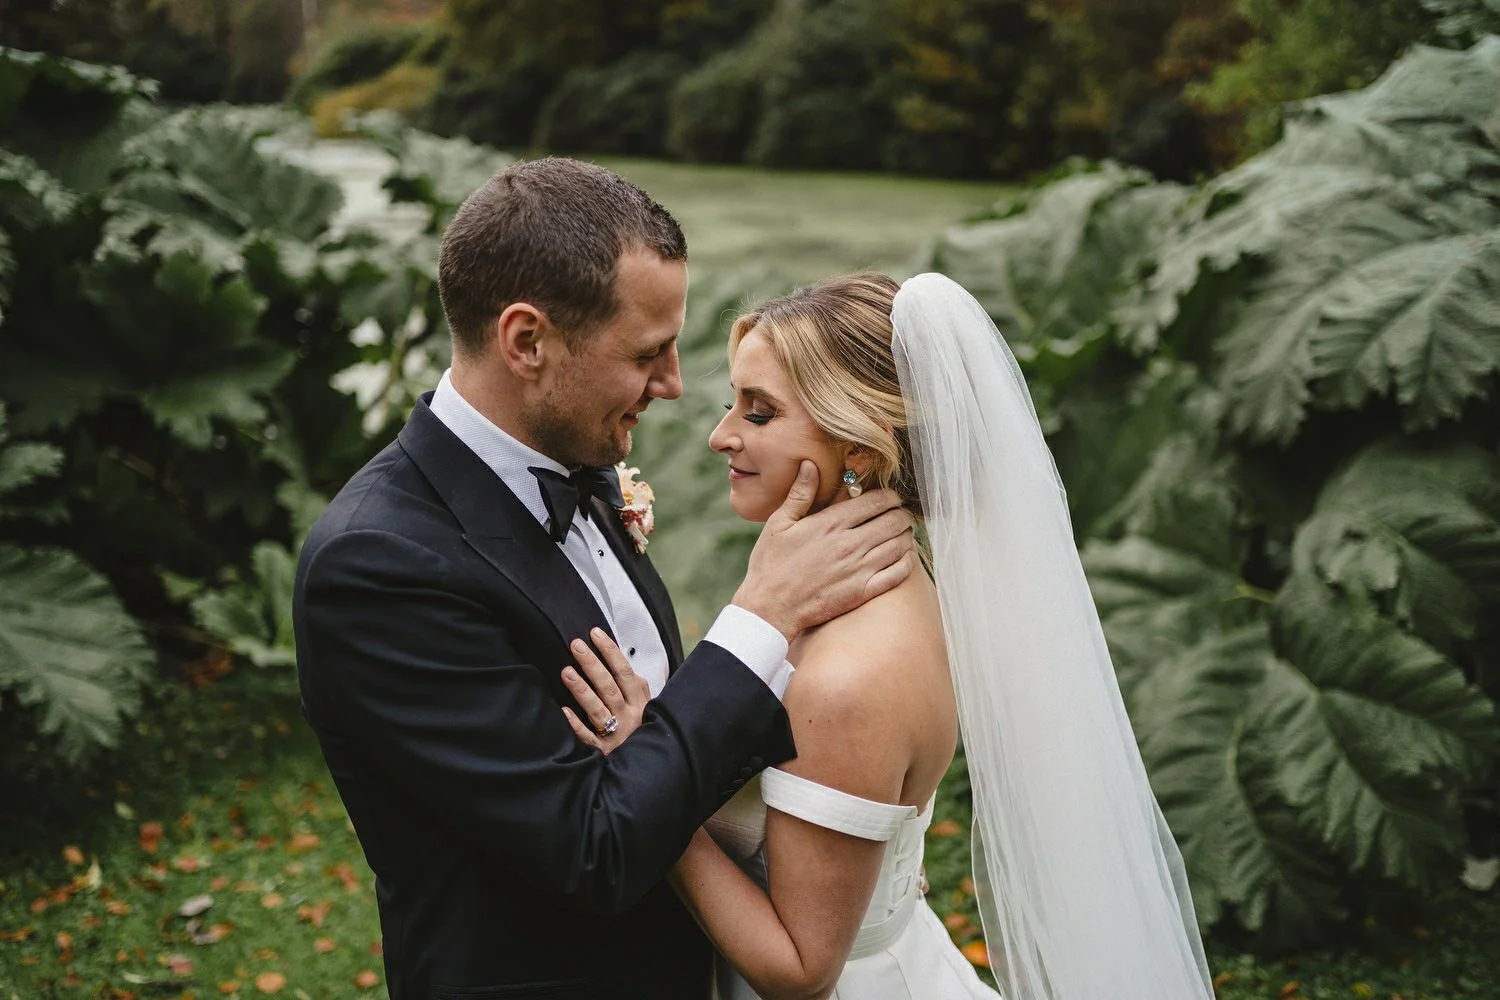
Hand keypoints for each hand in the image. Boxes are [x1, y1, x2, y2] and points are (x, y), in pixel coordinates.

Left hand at [560, 628, 649, 753]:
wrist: (648, 767)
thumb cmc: (642, 732)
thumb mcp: (648, 707)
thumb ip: (637, 687)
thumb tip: (623, 662)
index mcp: (640, 703)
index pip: (624, 671)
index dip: (610, 651)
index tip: (595, 634)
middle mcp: (629, 717)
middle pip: (609, 686)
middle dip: (592, 664)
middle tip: (576, 645)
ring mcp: (616, 735)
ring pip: (597, 709)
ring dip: (582, 689)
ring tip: (566, 671)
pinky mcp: (604, 751)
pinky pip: (588, 737)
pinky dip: (576, 724)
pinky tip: (563, 711)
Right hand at [733, 462, 916, 638]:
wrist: (770, 608)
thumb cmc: (771, 564)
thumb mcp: (779, 523)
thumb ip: (800, 493)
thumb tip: (810, 465)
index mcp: (831, 523)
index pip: (877, 501)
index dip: (891, 496)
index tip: (891, 497)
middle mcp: (850, 544)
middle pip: (895, 520)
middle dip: (901, 514)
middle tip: (899, 514)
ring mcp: (859, 569)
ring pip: (901, 544)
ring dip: (906, 535)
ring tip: (902, 533)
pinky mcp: (863, 592)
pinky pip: (899, 573)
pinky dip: (907, 561)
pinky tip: (904, 557)